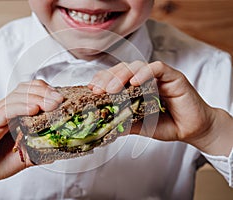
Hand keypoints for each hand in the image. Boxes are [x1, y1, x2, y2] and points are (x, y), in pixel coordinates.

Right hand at [0, 80, 63, 195]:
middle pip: (25, 89)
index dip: (47, 91)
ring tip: (52, 104)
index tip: (62, 100)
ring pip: (17, 96)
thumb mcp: (25, 154)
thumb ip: (40, 148)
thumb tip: (58, 146)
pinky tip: (33, 110)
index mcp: (14, 112)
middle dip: (46, 92)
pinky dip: (20, 107)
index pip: (30, 91)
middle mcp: (4, 109)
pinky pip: (5, 110)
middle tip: (60, 100)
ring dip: (37, 98)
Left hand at [89, 61, 232, 155]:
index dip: (103, 80)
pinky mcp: (173, 76)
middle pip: (123, 69)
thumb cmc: (168, 125)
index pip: (115, 77)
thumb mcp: (141, 126)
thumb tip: (105, 125)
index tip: (92, 89)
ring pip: (137, 65)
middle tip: (98, 90)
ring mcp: (158, 76)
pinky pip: (157, 68)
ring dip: (122, 75)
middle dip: (108, 77)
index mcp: (135, 87)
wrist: (194, 129)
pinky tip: (135, 82)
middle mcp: (145, 78)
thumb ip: (125, 123)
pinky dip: (145, 72)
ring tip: (112, 88)